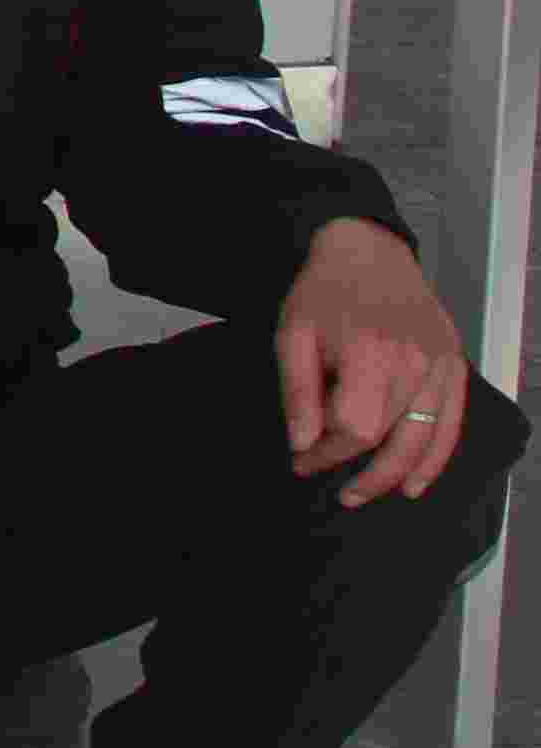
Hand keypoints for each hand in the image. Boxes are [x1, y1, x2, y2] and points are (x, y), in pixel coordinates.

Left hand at [278, 218, 475, 503]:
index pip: (354, 427)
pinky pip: (451, 424)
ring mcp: (440, 366)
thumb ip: (298, 392)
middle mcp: (414, 363)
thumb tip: (302, 445)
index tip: (302, 462)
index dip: (328, 453)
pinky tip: (414, 484)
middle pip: (389, 437)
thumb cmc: (323, 293)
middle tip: (334, 491)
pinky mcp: (454, 366)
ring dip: (394, 475)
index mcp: (370, 353)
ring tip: (365, 496)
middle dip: (356, 469)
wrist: (368, 251)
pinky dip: (435, 459)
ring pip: (424, 438)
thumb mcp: (292, 335)